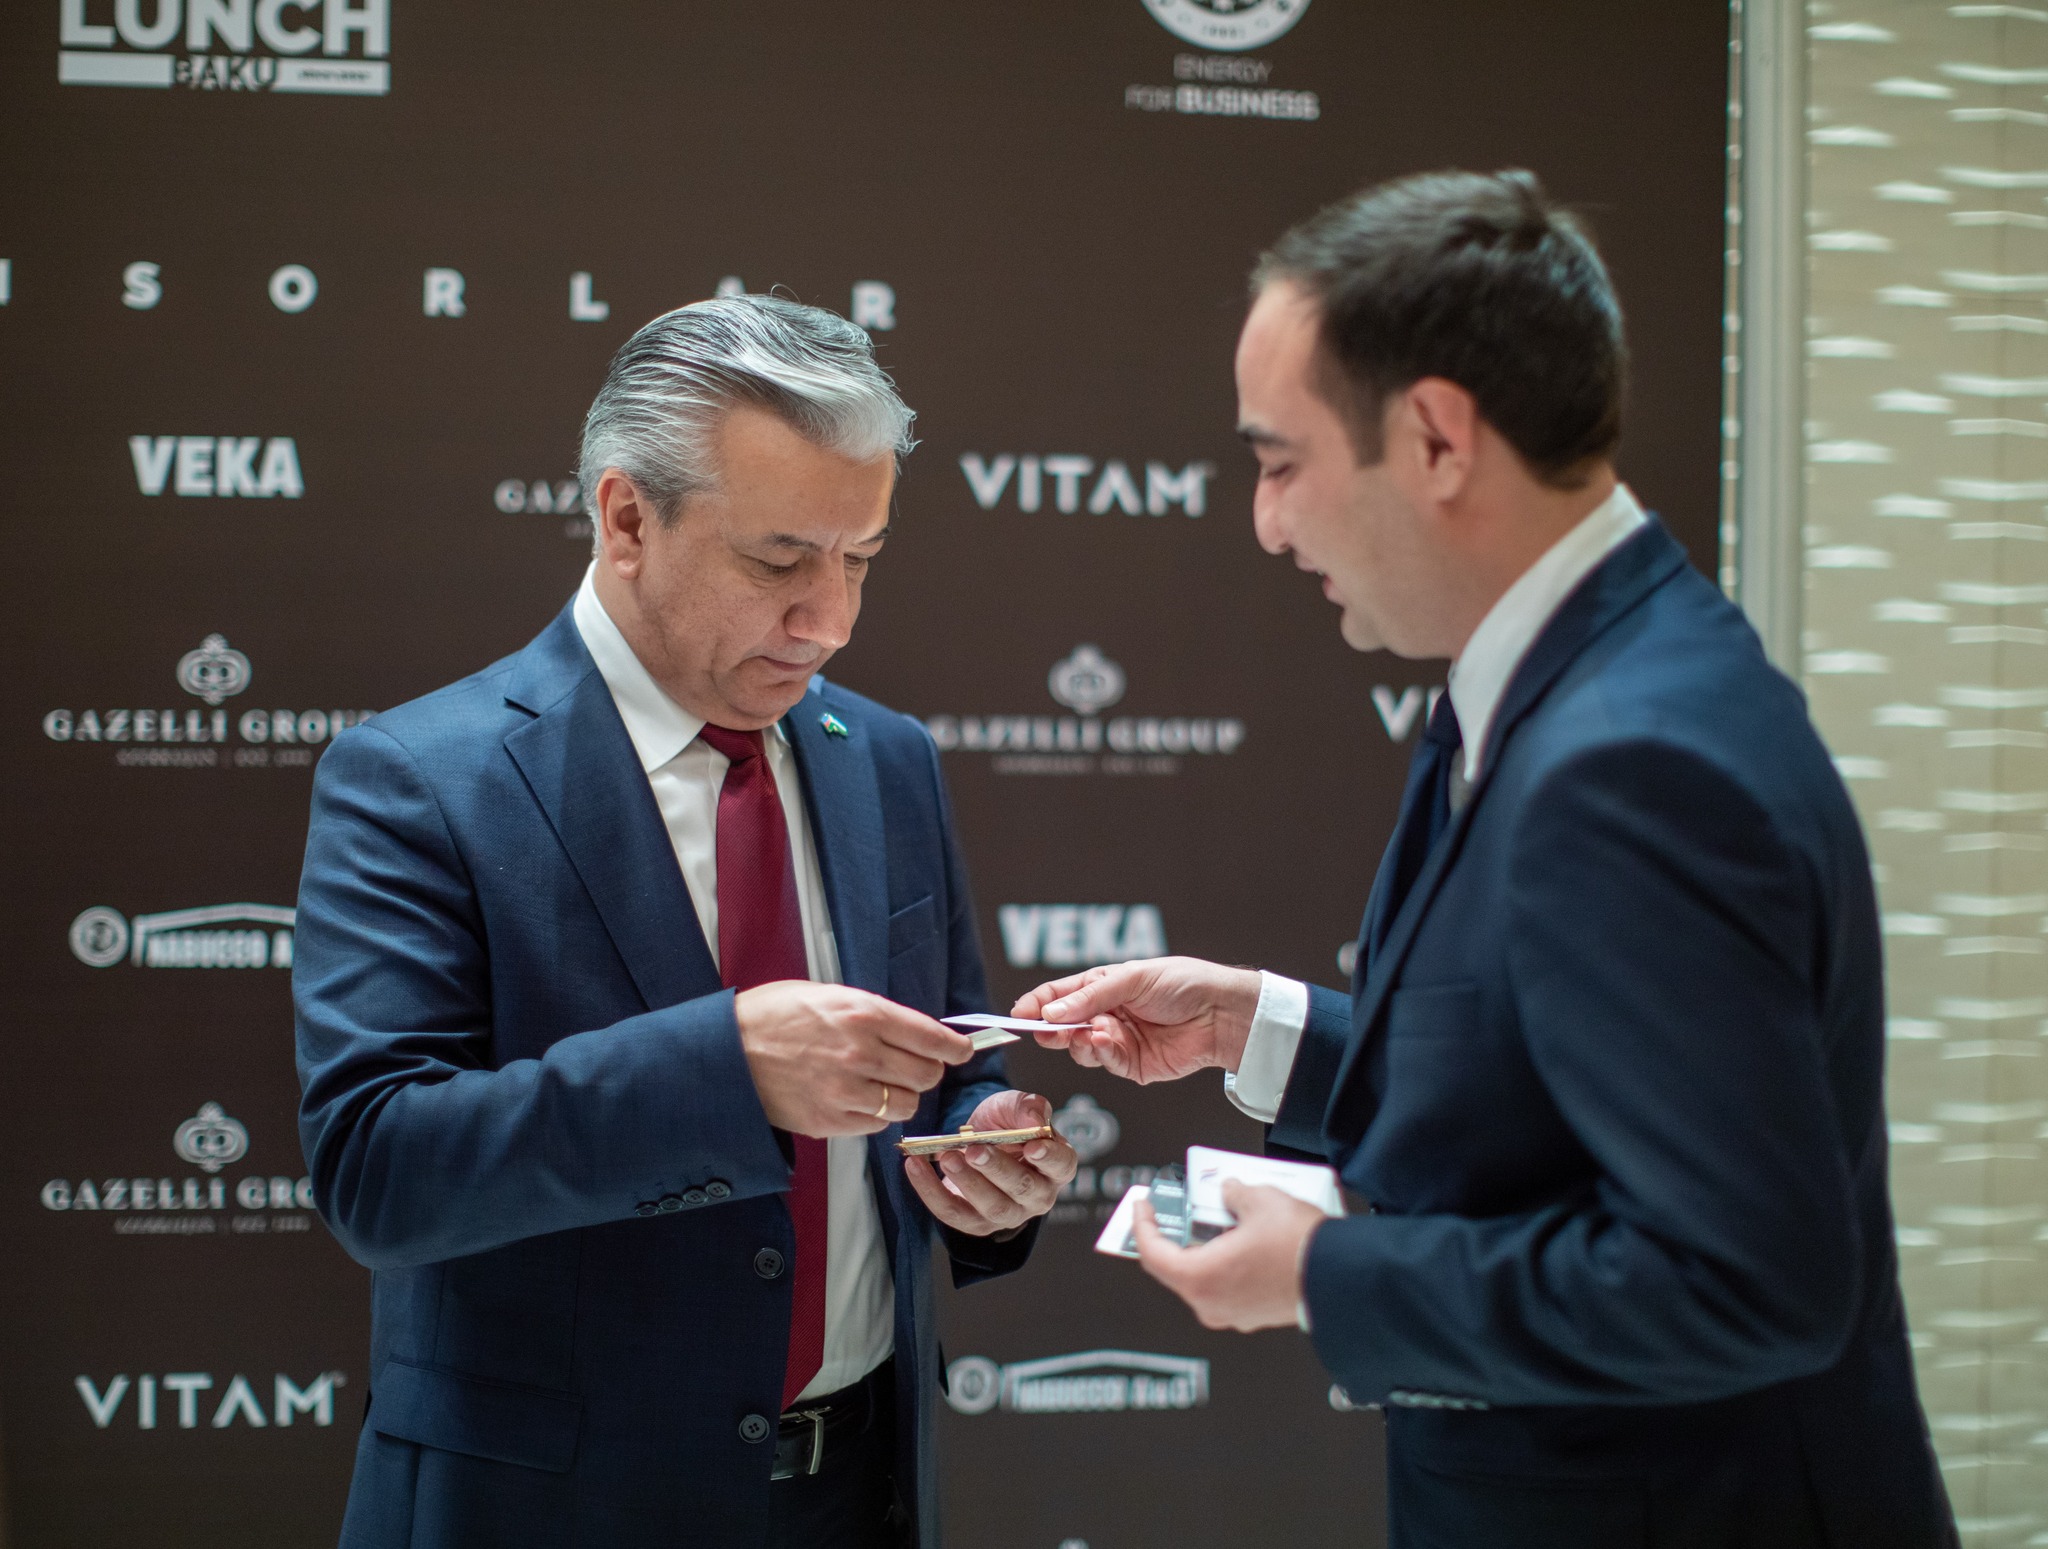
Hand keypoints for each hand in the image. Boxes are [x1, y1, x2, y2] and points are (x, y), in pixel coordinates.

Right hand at [736, 982, 972, 1137]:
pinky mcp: (830, 1121)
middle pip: (926, 1075)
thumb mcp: (828, 995)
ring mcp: (845, 1091)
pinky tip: (856, 1098)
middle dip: (927, 1070)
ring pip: (906, 1105)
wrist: (725, 1052)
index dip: (954, 1047)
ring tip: (881, 1083)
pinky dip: (875, 1114)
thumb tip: (916, 1030)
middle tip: (915, 1065)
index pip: (932, 1037)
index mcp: (862, 1013)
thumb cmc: (773, 1015)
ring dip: (902, 1095)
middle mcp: (860, 1053)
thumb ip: (874, 1013)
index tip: (961, 1050)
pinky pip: (876, 1125)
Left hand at [902, 1090, 1077, 1237]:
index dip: (1049, 1157)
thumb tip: (1034, 1119)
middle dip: (997, 1169)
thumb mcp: (1014, 1106)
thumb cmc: (1005, 1125)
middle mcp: (1038, 1196)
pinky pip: (954, 1213)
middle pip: (1022, 1188)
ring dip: (968, 1182)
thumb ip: (1027, 1106)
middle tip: (974, 1150)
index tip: (1033, 1145)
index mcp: (1056, 1165)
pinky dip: (931, 1192)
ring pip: (991, 1207)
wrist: (977, 1140)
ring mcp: (1008, 1214)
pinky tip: (915, 1167)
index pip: (1061, 1164)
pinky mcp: (976, 1223)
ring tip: (948, 1157)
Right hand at [1011, 956, 1261, 1083]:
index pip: (1058, 995)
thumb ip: (1089, 997)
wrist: (1221, 1014)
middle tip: (1044, 1031)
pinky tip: (1108, 1041)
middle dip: (1051, 1029)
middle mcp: (1105, 1014)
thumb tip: (1050, 1012)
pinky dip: (1102, 1053)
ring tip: (1093, 1031)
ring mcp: (1117, 1042)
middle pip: (1063, 1026)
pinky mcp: (1131, 1066)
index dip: (1037, 1004)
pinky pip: (1105, 1063)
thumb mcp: (1131, 978)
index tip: (1019, 1014)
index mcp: (1101, 987)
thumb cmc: (1182, 984)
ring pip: (1080, 1048)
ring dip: (1080, 1041)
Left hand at [1133, 1180, 1324, 1331]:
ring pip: (1205, 1278)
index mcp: (1200, 1278)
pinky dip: (1227, 1264)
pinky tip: (1244, 1240)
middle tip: (1181, 1210)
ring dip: (1206, 1249)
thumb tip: (1230, 1193)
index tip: (1143, 1208)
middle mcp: (1211, 1303)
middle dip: (1178, 1235)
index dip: (1143, 1226)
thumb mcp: (1259, 1201)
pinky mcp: (1255, 1315)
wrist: (1343, 1278)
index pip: (1152, 1254)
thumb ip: (1233, 1194)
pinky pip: (1229, 1286)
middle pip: (1177, 1268)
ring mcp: (1234, 1314)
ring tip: (1220, 1219)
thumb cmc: (1301, 1250)